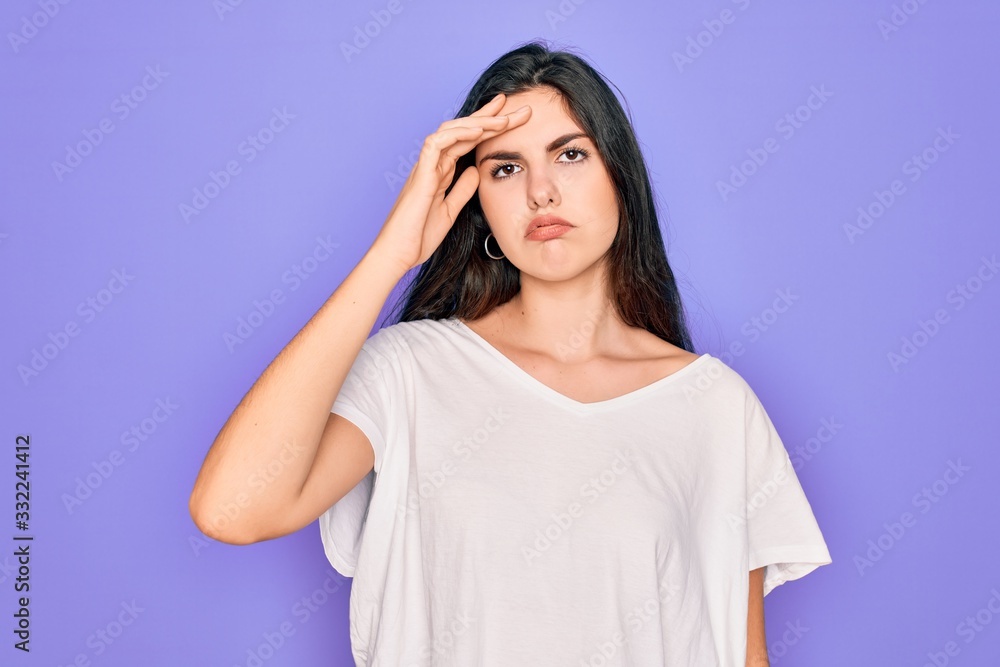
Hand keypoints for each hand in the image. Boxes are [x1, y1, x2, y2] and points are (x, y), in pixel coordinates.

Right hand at [370, 93, 530, 273]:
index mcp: (441, 171)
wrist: (398, 253)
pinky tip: (477, 130)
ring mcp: (425, 167)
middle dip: (489, 116)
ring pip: (451, 131)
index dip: (487, 126)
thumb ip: (462, 189)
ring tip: (504, 118)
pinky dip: (457, 134)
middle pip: (463, 131)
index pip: (467, 141)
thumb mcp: (450, 210)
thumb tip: (475, 170)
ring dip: (478, 122)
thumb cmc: (418, 235)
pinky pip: (437, 144)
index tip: (510, 115)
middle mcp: (433, 164)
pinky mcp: (420, 174)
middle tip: (515, 106)